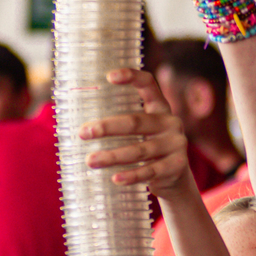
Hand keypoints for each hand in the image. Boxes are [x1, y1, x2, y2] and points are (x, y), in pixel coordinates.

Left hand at [80, 68, 189, 195]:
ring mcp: (176, 144)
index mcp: (160, 107)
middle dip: (107, 127)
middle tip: (83, 133)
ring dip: (112, 156)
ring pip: (139, 150)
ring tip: (91, 161)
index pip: (148, 83)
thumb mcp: (141, 132)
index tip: (109, 76)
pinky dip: (131, 176)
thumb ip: (122, 125)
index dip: (131, 76)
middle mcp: (170, 122)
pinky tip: (115, 179)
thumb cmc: (147, 149)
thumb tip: (79, 128)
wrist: (175, 180)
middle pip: (136, 122)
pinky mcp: (176, 166)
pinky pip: (149, 171)